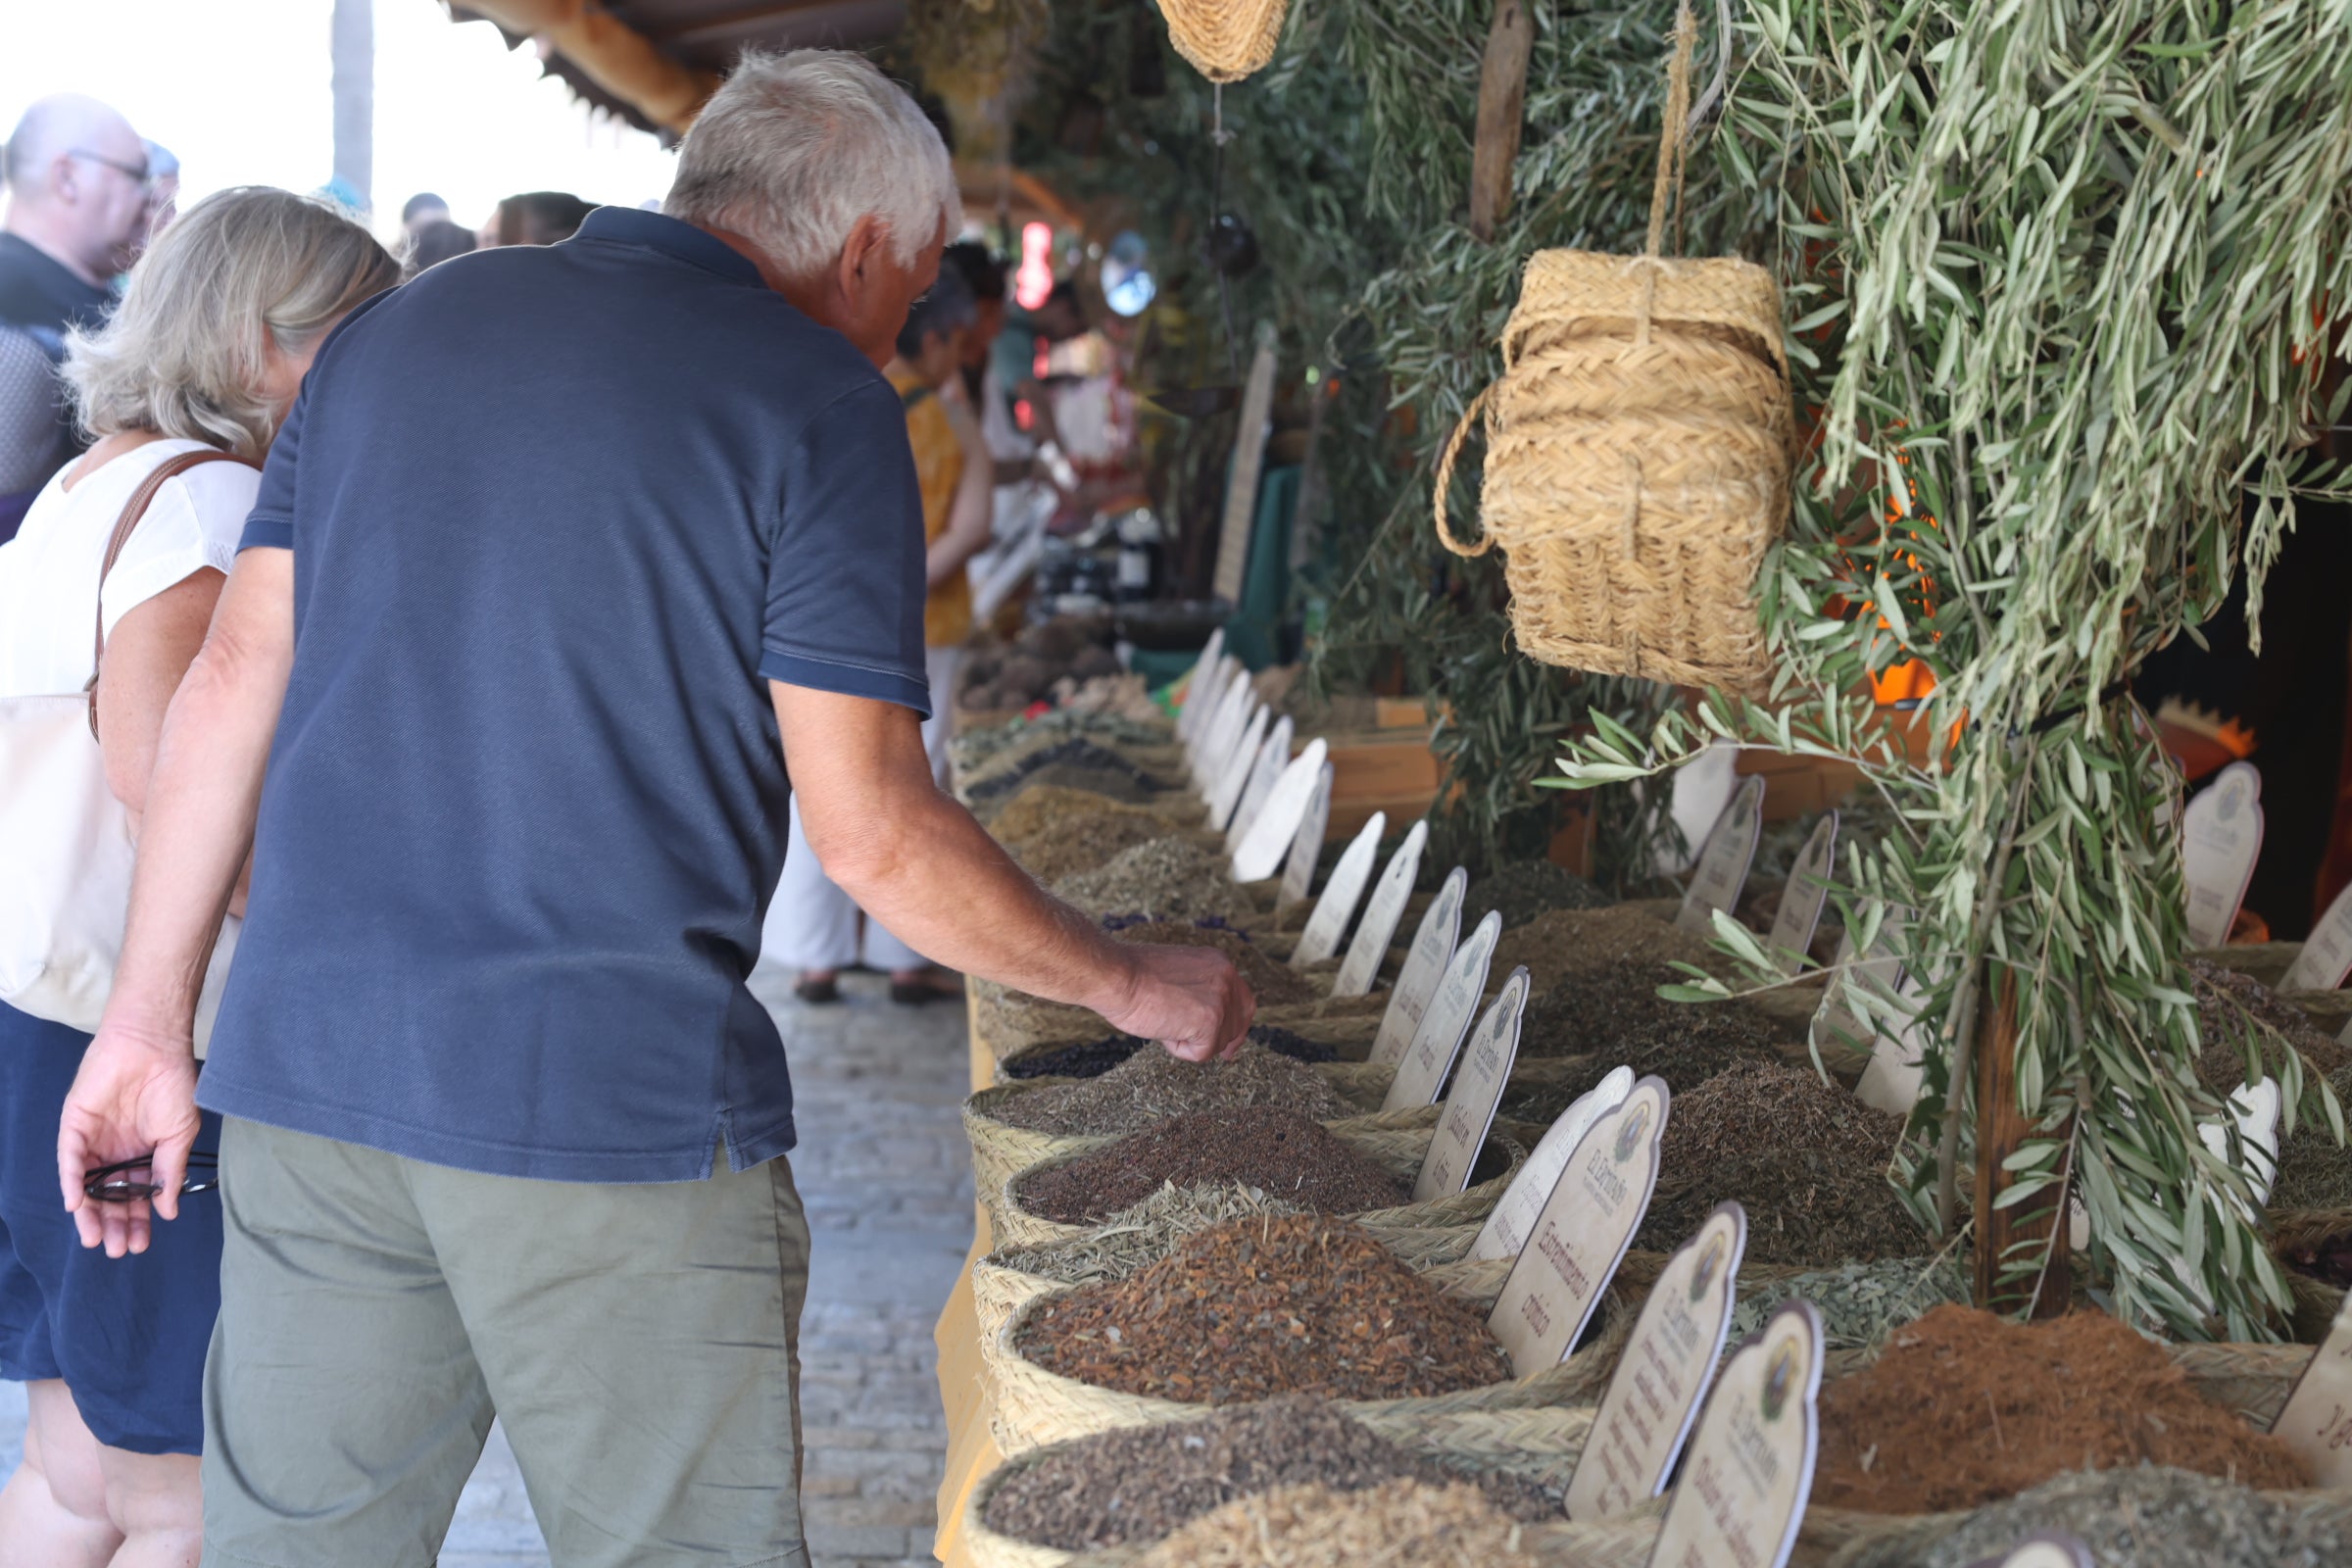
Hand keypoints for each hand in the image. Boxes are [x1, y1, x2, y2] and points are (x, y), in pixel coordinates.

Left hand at [56, 1018, 201, 1256]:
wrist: (153, 1045)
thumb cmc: (174, 1084)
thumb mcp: (180, 1134)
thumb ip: (170, 1172)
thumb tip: (168, 1211)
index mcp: (143, 1155)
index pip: (137, 1196)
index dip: (138, 1221)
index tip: (141, 1244)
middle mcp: (115, 1152)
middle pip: (110, 1198)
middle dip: (114, 1225)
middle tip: (118, 1249)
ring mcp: (93, 1141)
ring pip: (87, 1186)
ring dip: (90, 1214)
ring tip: (96, 1238)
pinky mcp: (74, 1126)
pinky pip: (70, 1160)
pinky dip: (72, 1183)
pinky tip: (77, 1205)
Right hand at [1100, 943, 1255, 1062]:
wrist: (1116, 976)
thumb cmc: (1132, 977)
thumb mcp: (1177, 977)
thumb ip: (1197, 991)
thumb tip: (1205, 1021)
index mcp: (1219, 963)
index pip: (1243, 1001)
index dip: (1235, 1026)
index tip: (1227, 1046)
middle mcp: (1228, 977)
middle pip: (1237, 1025)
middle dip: (1217, 1040)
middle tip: (1194, 1046)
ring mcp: (1222, 999)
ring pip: (1218, 1042)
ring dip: (1189, 1041)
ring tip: (1163, 1020)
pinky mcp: (1211, 1021)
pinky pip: (1201, 1053)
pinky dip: (1179, 1049)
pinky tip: (1163, 1029)